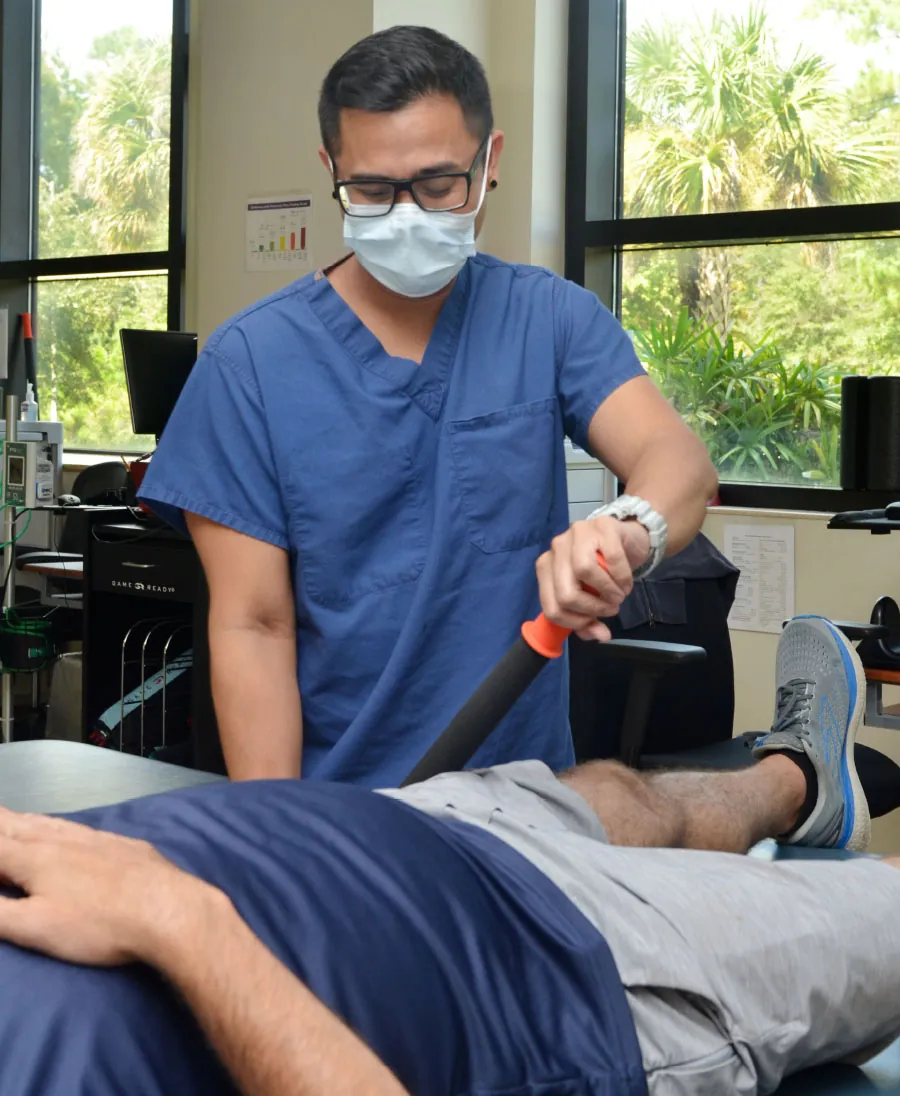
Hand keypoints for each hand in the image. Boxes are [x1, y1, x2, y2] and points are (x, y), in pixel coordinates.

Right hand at [0, 808, 219, 966]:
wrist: (168, 909)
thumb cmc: (100, 924)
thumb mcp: (35, 927)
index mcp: (34, 859)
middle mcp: (61, 840)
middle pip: (17, 825)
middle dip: (0, 821)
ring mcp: (94, 839)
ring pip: (49, 823)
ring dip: (23, 819)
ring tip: (10, 817)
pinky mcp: (121, 845)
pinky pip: (78, 828)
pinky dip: (57, 825)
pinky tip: (63, 829)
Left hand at [535, 516, 649, 641]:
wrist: (626, 539)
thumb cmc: (602, 570)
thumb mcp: (590, 596)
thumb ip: (588, 620)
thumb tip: (601, 636)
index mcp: (546, 567)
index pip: (551, 607)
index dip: (574, 622)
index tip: (592, 621)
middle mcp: (557, 547)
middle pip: (566, 593)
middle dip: (593, 609)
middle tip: (610, 609)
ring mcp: (577, 532)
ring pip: (584, 572)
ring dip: (608, 593)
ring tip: (619, 596)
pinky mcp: (603, 525)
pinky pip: (612, 559)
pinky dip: (622, 578)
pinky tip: (626, 583)